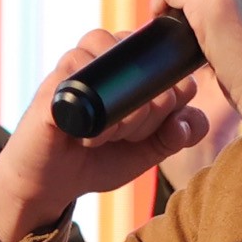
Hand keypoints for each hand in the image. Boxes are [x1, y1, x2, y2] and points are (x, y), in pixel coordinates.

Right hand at [0, 30, 218, 241]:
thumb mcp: (146, 151)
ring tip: (110, 136)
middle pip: (145, 59)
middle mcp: (104, 61)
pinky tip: (89, 136)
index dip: (171, 99)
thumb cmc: (97, 159)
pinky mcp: (54, 83)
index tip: (155, 131)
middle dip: (147, 109)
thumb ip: (175, 135)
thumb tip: (192, 121)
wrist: (49, 183)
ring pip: (115, 57)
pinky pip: (81, 72)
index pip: (167, 65)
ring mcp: (78, 68)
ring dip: (122, 106)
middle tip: (128, 137)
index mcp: (129, 70)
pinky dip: (94, 109)